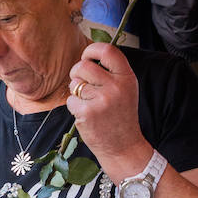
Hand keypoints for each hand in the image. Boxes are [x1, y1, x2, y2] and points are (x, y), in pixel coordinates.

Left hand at [66, 41, 147, 163]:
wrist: (124, 146)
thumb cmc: (120, 115)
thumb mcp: (125, 89)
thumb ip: (111, 72)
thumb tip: (87, 57)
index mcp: (127, 77)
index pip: (107, 50)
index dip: (92, 50)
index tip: (87, 57)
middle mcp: (116, 86)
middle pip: (83, 65)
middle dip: (76, 72)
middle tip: (81, 83)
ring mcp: (101, 100)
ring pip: (75, 83)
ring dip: (76, 92)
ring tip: (89, 103)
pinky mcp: (87, 113)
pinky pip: (70, 100)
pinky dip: (74, 107)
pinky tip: (87, 115)